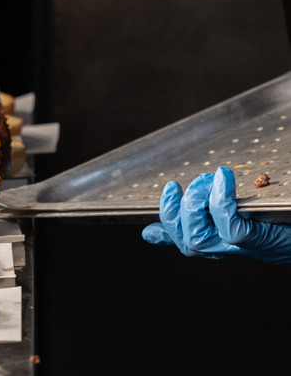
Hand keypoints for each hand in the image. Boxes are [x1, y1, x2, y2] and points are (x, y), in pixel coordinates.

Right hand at [142, 166, 290, 262]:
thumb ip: (215, 214)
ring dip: (194, 204)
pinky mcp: (255, 240)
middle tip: (176, 185)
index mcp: (223, 242)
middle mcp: (227, 248)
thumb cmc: (283, 221)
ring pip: (198, 237)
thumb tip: (167, 220)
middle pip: (186, 241)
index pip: (184, 243)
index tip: (148, 231)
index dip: (165, 235)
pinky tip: (221, 177)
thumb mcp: (249, 217)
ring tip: (204, 179)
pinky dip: (219, 198)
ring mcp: (239, 246)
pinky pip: (227, 223)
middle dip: (173, 211)